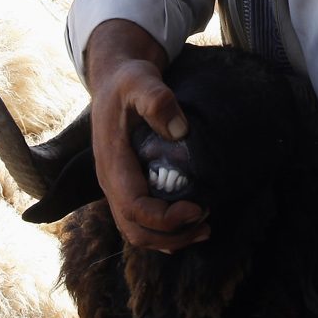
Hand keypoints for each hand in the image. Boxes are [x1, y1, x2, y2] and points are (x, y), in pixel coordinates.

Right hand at [85, 19, 206, 251]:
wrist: (113, 79)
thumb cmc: (128, 81)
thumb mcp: (140, 80)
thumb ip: (157, 100)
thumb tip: (181, 131)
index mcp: (112, 163)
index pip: (134, 207)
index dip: (166, 218)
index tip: (198, 208)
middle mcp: (110, 182)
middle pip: (135, 229)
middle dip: (172, 236)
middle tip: (207, 225)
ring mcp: (116, 186)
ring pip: (136, 231)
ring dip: (169, 239)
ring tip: (204, 229)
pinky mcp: (126, 185)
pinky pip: (139, 221)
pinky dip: (163, 231)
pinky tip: (188, 226)